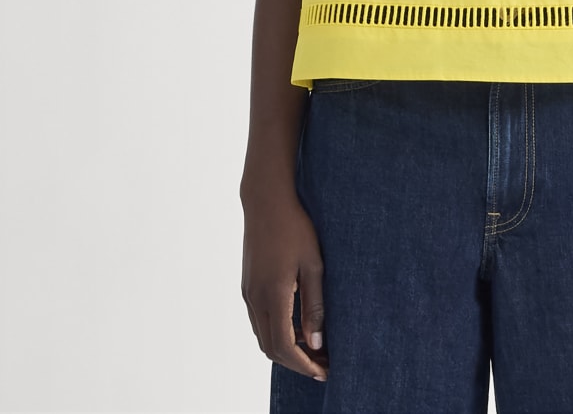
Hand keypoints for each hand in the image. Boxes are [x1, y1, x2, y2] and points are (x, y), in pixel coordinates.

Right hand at [241, 193, 328, 380]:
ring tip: (313, 348)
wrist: (267, 201)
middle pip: (271, 348)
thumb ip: (314, 305)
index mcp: (273, 295)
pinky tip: (297, 326)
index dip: (304, 364)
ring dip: (285, 349)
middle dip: (296, 362)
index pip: (284, 346)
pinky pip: (259, 321)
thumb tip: (316, 343)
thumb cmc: (295, 227)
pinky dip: (276, 332)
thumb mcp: (313, 264)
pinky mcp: (248, 285)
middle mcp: (255, 298)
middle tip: (322, 363)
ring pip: (263, 336)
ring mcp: (248, 293)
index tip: (324, 370)